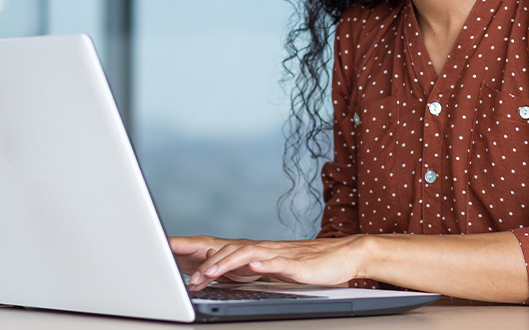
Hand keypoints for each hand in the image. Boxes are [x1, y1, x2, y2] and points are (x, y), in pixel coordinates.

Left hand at [180, 235, 366, 291]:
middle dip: (207, 263)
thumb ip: (258, 270)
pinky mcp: (297, 263)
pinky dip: (263, 264)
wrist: (347, 255)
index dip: (203, 258)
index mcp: (261, 252)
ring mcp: (282, 255)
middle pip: (231, 251)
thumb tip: (234, 273)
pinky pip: (277, 263)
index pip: (226, 251)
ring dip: (227, 264)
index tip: (181, 266)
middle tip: (190, 279)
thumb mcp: (278, 270)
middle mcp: (267, 249)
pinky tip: (251, 268)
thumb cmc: (314, 264)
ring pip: (248, 255)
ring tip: (210, 274)